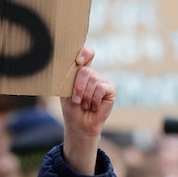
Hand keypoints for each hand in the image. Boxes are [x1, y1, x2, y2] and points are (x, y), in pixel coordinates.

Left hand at [60, 46, 115, 174]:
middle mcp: (93, 73)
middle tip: (76, 100)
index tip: (78, 60)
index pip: (86, 53)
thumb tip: (73, 66)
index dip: (84, 53)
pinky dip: (95, 99)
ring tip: (85, 105)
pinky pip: (102, 88)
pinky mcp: (111, 89)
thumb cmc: (71, 107)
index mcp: (81, 71)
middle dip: (78, 87)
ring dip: (86, 96)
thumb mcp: (66, 91)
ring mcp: (102, 80)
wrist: (79, 124)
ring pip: (93, 80)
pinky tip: (94, 106)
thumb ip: (69, 78)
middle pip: (86, 70)